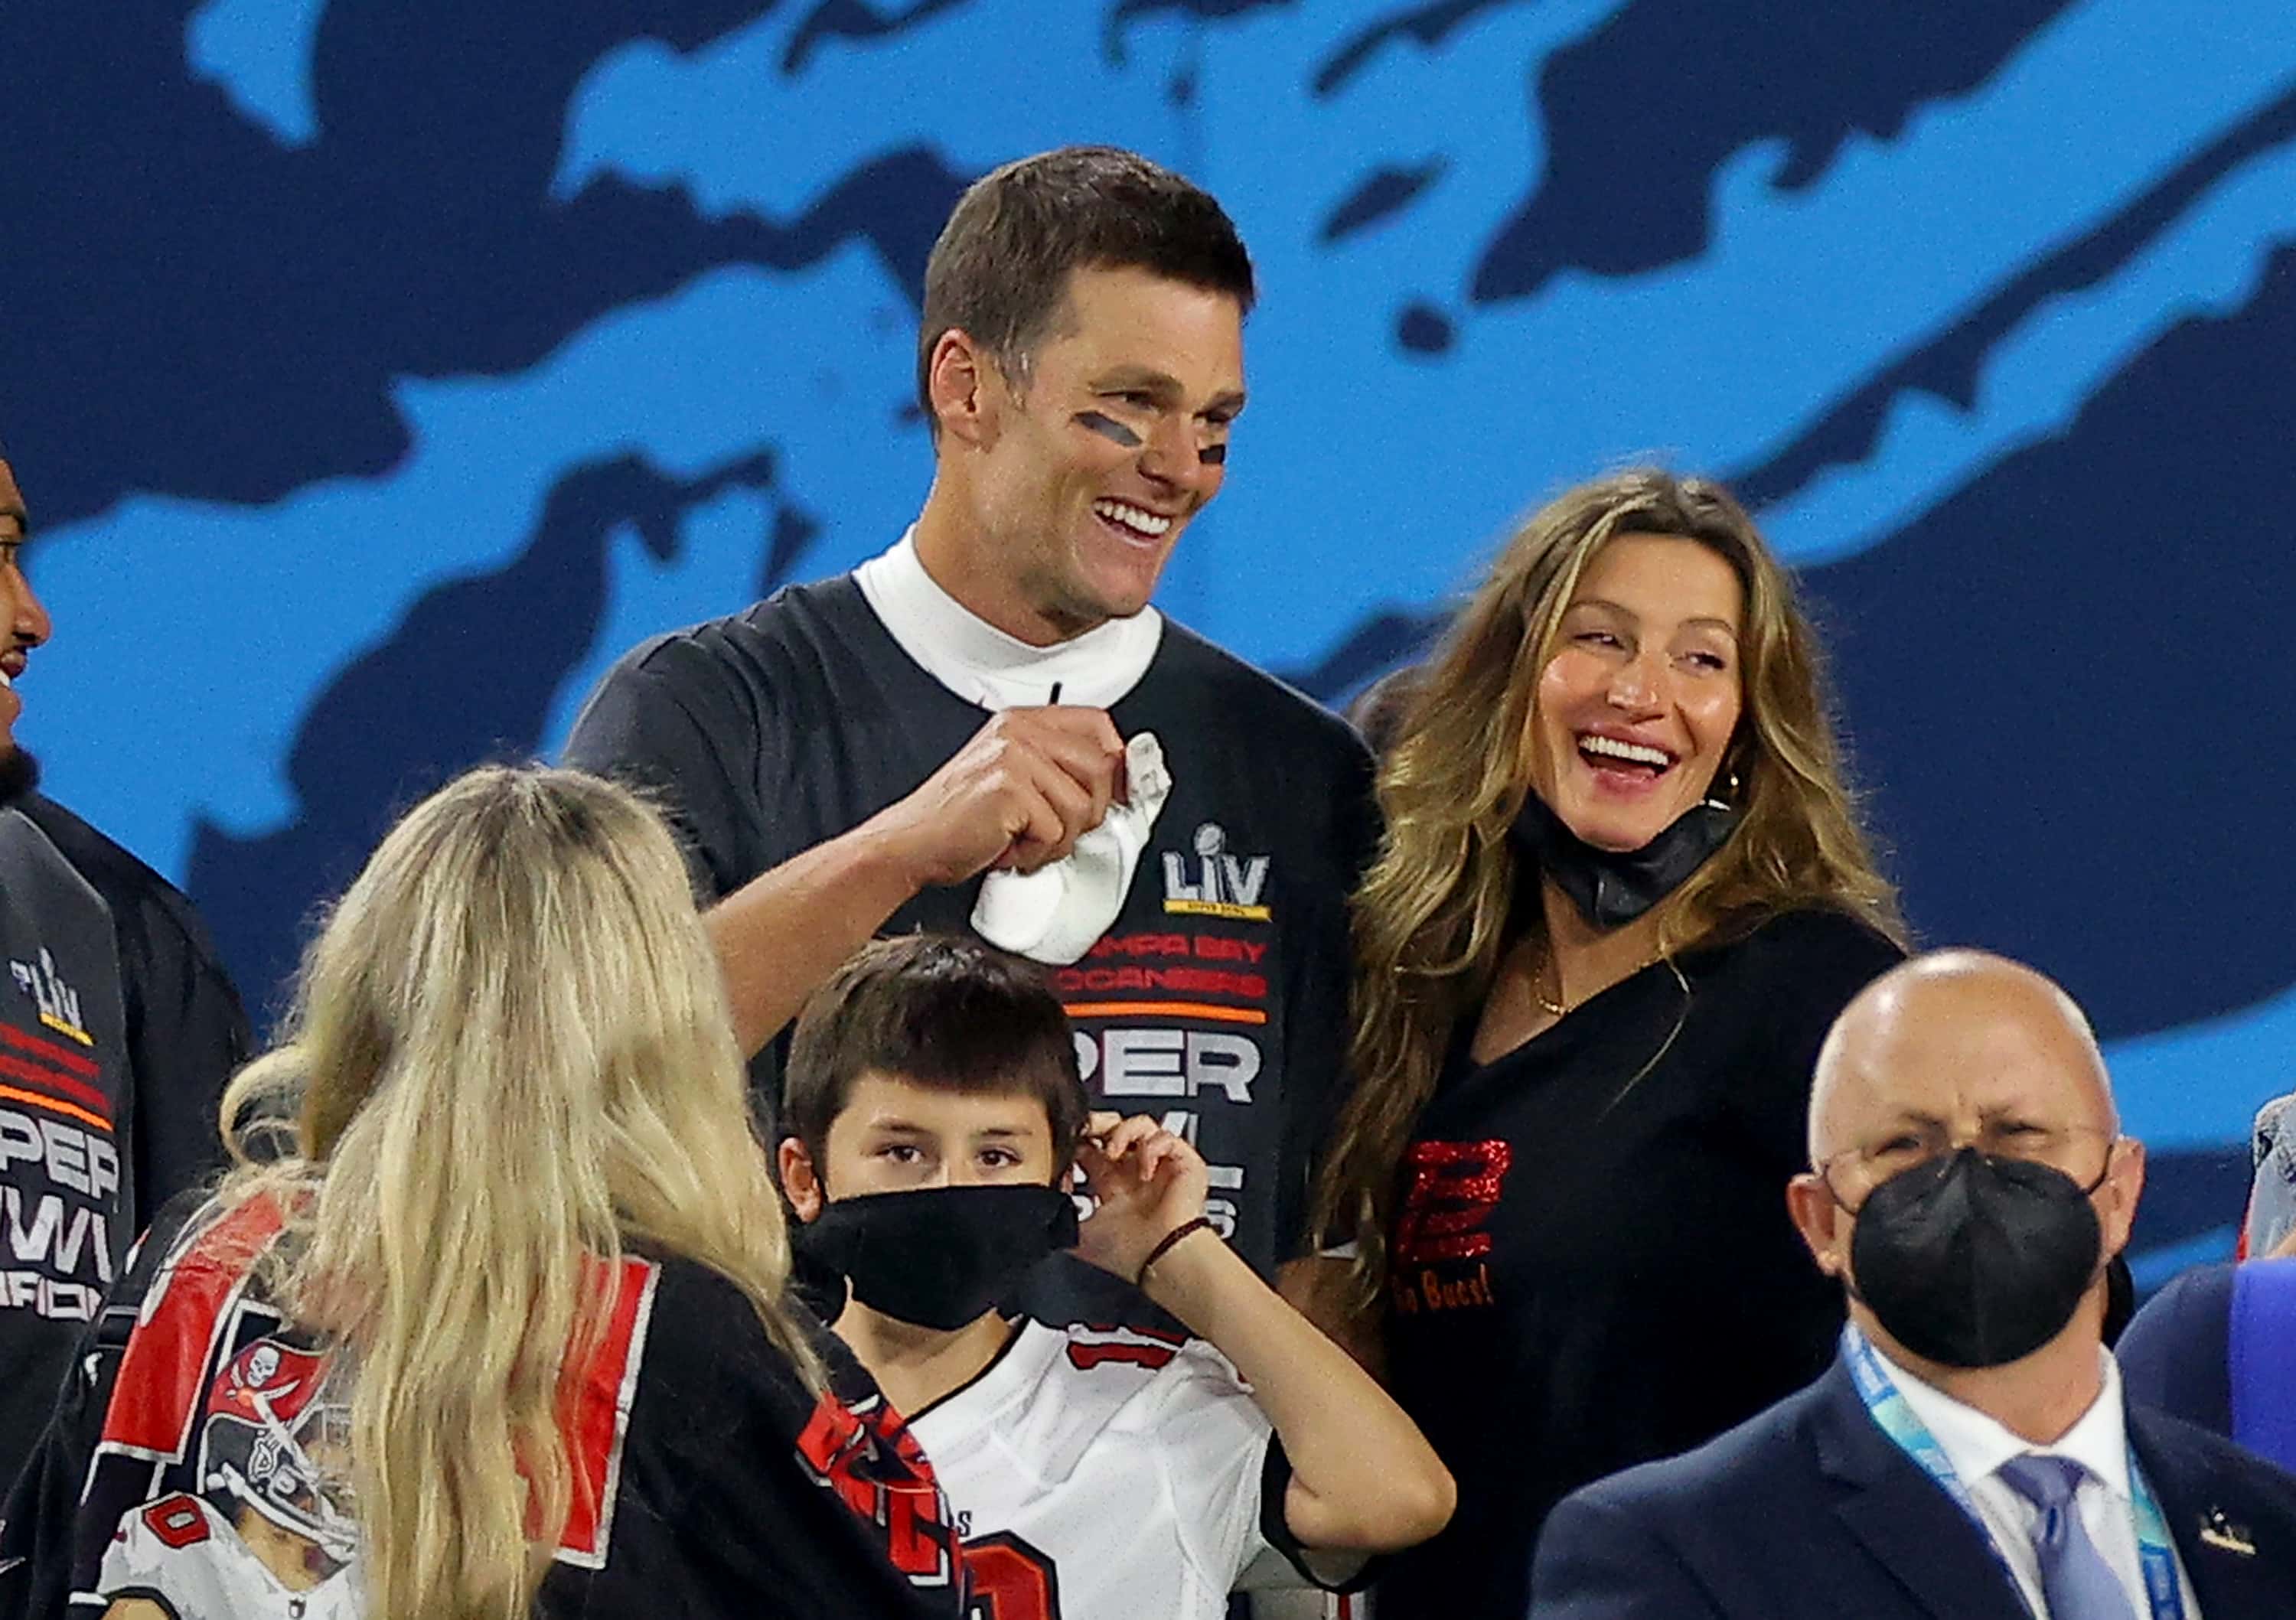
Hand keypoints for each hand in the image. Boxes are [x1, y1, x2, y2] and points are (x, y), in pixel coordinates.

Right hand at [867, 707, 1126, 887]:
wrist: (908, 845)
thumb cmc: (957, 822)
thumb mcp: (1013, 780)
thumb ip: (1057, 770)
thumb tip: (1119, 783)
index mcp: (1022, 722)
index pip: (1098, 726)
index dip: (1118, 762)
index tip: (1122, 792)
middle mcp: (1019, 732)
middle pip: (1102, 767)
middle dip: (1087, 812)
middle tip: (1048, 828)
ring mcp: (1014, 757)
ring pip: (1083, 806)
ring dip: (1056, 839)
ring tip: (1019, 838)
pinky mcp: (1009, 788)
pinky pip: (1056, 831)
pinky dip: (1035, 853)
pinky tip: (1006, 846)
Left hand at [1071, 1111, 1209, 1280]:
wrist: (1160, 1257)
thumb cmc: (1129, 1254)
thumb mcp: (1081, 1236)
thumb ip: (1061, 1221)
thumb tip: (1042, 1211)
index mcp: (1113, 1187)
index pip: (1093, 1149)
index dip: (1079, 1141)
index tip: (1067, 1142)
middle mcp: (1134, 1173)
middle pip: (1115, 1129)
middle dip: (1099, 1124)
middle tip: (1088, 1128)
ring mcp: (1158, 1166)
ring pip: (1141, 1125)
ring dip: (1123, 1131)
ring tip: (1114, 1149)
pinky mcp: (1182, 1162)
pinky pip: (1166, 1136)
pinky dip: (1152, 1147)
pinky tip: (1145, 1169)